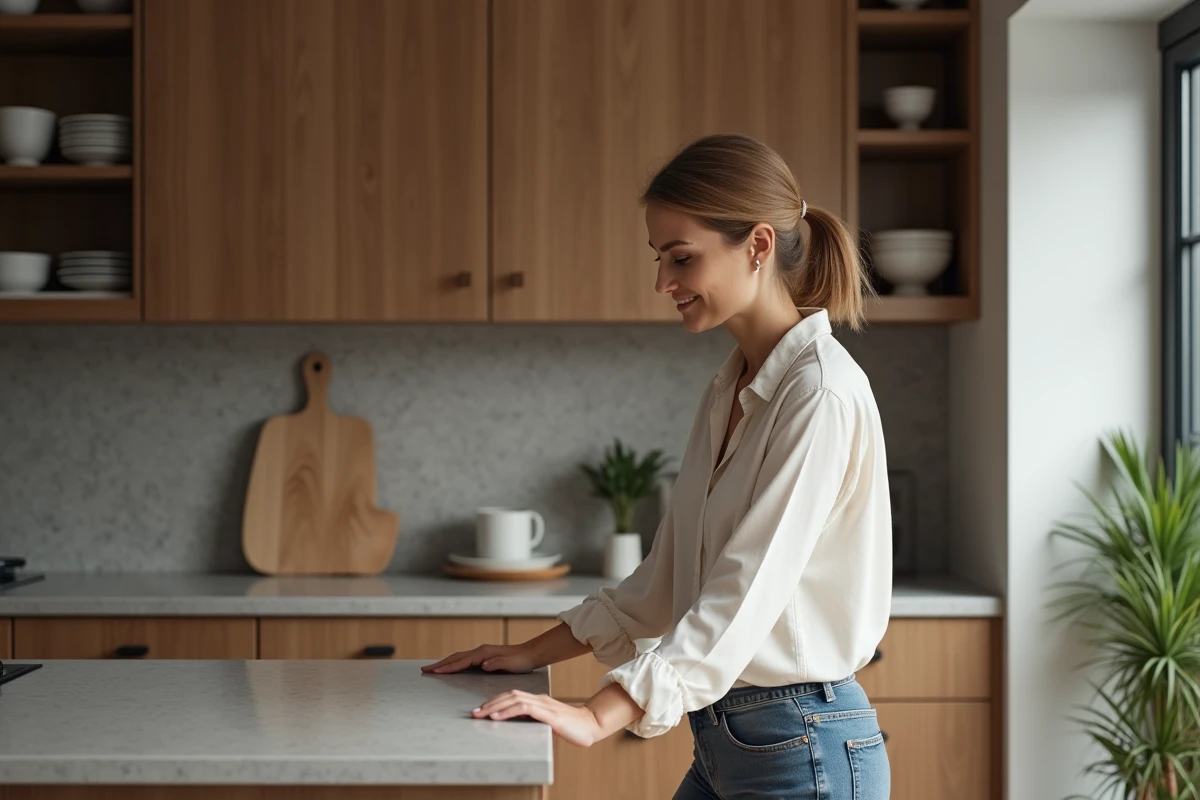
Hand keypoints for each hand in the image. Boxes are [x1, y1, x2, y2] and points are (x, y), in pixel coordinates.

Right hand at [421, 643, 535, 674]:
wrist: (530, 654)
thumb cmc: (521, 660)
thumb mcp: (510, 663)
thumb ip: (497, 663)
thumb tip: (483, 665)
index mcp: (483, 653)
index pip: (461, 661)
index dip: (448, 667)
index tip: (434, 671)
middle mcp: (480, 651)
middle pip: (455, 657)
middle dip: (440, 664)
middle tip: (425, 669)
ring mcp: (481, 653)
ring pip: (458, 658)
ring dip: (445, 663)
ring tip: (432, 669)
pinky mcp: (484, 657)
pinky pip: (464, 661)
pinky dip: (454, 664)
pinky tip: (451, 668)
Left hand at [472, 690, 602, 747]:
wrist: (590, 725)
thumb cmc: (570, 726)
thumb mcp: (547, 721)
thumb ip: (534, 719)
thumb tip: (517, 723)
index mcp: (538, 700)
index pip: (512, 695)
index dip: (494, 701)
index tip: (480, 709)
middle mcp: (538, 699)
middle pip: (509, 695)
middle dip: (489, 703)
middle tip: (473, 712)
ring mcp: (544, 705)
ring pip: (514, 699)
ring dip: (494, 707)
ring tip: (480, 714)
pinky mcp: (548, 714)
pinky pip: (524, 709)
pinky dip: (507, 711)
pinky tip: (497, 717)